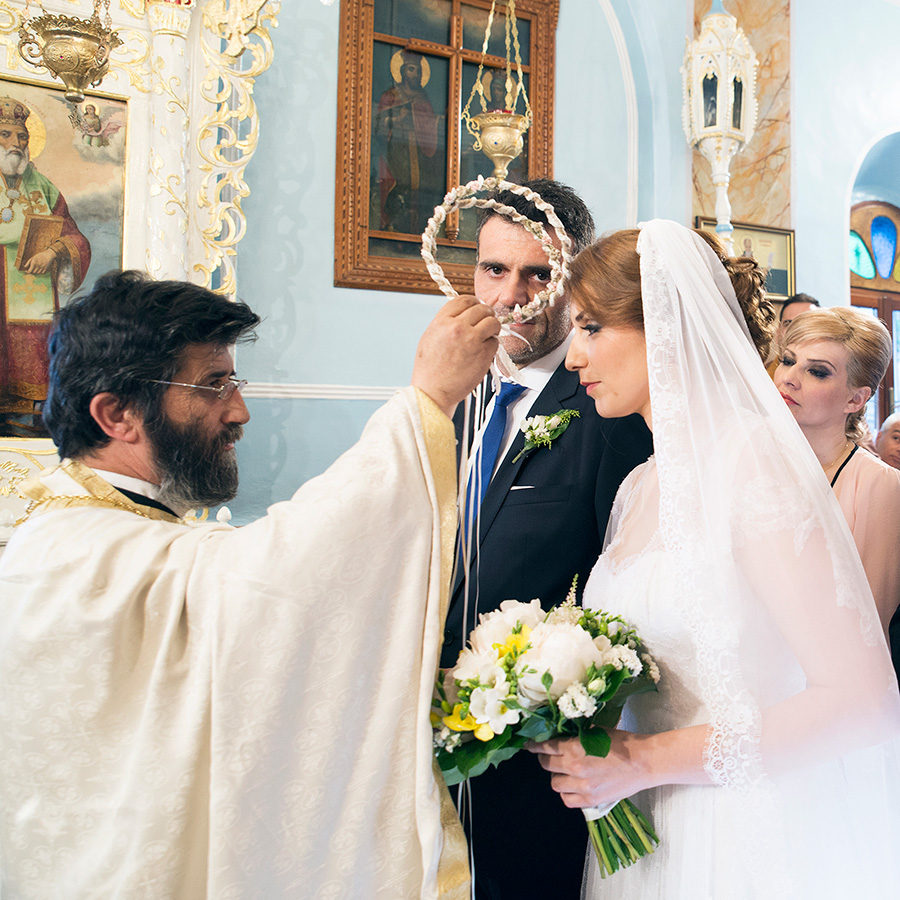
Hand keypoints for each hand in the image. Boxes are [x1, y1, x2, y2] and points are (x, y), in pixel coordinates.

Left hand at [22, 247, 55, 274]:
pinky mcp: (46, 268)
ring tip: (36, 268)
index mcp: (34, 263)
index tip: (26, 271)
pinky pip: (42, 273)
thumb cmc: (40, 255)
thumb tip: (24, 267)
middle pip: (33, 272)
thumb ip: (28, 262)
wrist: (48, 255)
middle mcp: (38, 266)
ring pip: (38, 273)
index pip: (29, 271)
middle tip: (31, 269)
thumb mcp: (33, 257)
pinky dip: (40, 271)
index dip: (27, 272)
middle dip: (32, 271)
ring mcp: (42, 268)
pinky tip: (40, 268)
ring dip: (36, 271)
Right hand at [412, 295, 499, 416]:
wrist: (433, 391)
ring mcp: (472, 340)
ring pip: (493, 322)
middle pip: (481, 308)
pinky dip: (492, 345)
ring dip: (493, 327)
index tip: (477, 307)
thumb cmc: (429, 368)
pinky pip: (495, 342)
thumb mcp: (430, 337)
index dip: (473, 302)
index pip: (464, 299)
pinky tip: (483, 352)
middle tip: (486, 321)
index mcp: (442, 321)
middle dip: (486, 314)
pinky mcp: (483, 354)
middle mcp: (457, 327)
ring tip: (488, 335)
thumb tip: (463, 314)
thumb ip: (446, 322)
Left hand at [528, 731, 652, 808]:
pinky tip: (572, 786)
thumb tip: (558, 734)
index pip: (544, 747)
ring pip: (555, 784)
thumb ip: (575, 735)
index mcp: (575, 747)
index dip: (533, 745)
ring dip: (556, 776)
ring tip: (564, 771)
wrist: (645, 762)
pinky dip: (567, 793)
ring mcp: (583, 787)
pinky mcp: (591, 801)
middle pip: (546, 765)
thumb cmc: (622, 743)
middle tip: (549, 755)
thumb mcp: (596, 732)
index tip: (528, 744)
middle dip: (545, 758)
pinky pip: (567, 800)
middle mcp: (575, 768)